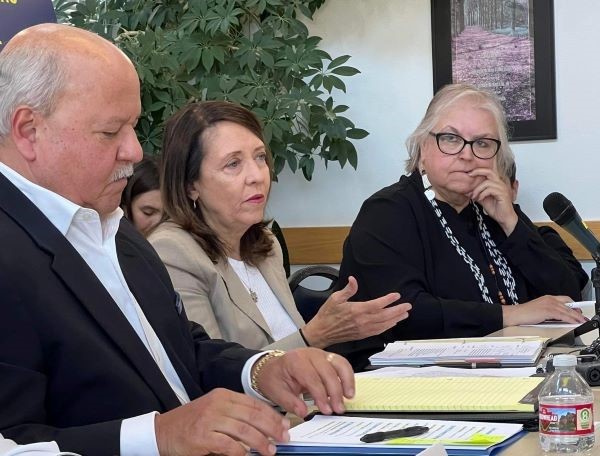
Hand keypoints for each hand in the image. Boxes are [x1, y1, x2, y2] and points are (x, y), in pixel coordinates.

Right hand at [154, 388, 288, 455]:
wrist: (162, 431)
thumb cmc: (190, 423)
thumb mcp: (214, 411)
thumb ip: (235, 415)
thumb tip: (263, 426)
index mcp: (223, 395)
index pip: (254, 403)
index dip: (272, 415)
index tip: (284, 425)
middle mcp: (217, 404)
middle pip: (253, 416)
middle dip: (272, 428)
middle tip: (283, 439)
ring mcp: (209, 419)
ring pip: (244, 430)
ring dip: (260, 442)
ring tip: (269, 451)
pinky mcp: (202, 436)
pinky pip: (228, 445)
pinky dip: (240, 452)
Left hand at [254, 348, 354, 417]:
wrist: (273, 367)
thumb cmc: (275, 378)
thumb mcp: (276, 392)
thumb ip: (290, 402)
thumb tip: (303, 412)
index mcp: (294, 361)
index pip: (311, 377)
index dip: (321, 395)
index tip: (326, 410)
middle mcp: (309, 354)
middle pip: (328, 371)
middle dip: (335, 392)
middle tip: (338, 409)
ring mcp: (320, 354)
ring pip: (339, 364)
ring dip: (346, 381)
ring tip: (348, 398)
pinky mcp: (327, 357)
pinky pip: (342, 364)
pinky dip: (348, 376)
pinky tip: (348, 390)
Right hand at [302, 276, 410, 347]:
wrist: (322, 332)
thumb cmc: (327, 315)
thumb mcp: (335, 298)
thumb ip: (347, 289)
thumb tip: (353, 279)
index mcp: (356, 310)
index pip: (377, 305)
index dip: (388, 300)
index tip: (397, 295)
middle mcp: (362, 321)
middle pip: (385, 316)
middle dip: (398, 310)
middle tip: (408, 306)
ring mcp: (363, 329)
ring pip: (384, 324)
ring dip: (396, 319)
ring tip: (405, 314)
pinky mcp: (363, 334)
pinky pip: (379, 331)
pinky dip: (388, 327)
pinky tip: (393, 323)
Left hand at [468, 168, 517, 234]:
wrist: (504, 218)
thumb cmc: (496, 209)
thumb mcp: (483, 200)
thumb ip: (476, 194)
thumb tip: (466, 191)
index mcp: (496, 183)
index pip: (488, 172)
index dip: (478, 170)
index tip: (469, 173)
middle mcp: (500, 184)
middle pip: (489, 172)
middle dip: (478, 171)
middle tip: (469, 175)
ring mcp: (502, 188)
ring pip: (487, 183)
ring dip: (478, 189)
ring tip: (474, 196)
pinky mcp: (503, 194)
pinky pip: (490, 190)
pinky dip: (482, 194)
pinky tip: (480, 199)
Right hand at [502, 295, 587, 325]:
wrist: (515, 315)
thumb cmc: (524, 314)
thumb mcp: (540, 311)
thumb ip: (550, 312)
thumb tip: (560, 317)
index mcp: (547, 298)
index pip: (565, 299)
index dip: (574, 305)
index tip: (579, 311)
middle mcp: (549, 299)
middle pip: (569, 305)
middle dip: (578, 312)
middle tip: (583, 318)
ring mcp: (549, 304)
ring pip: (567, 310)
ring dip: (576, 317)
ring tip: (582, 321)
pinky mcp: (548, 310)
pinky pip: (563, 315)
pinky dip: (570, 319)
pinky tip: (574, 322)